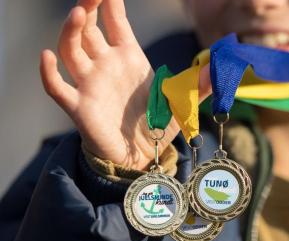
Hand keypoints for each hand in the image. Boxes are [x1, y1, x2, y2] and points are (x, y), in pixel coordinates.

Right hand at [40, 0, 210, 170]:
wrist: (143, 155)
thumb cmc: (158, 124)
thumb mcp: (182, 102)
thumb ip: (199, 85)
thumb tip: (219, 68)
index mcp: (129, 58)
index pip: (116, 23)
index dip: (111, 4)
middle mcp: (106, 65)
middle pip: (89, 29)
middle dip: (89, 8)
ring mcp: (90, 84)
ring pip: (71, 50)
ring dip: (71, 31)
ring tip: (79, 13)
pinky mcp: (79, 106)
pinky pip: (57, 87)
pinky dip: (48, 72)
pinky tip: (47, 56)